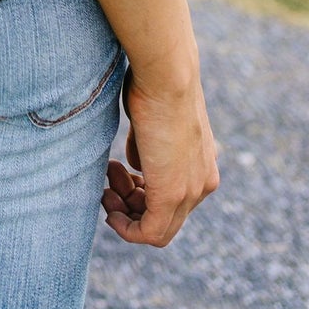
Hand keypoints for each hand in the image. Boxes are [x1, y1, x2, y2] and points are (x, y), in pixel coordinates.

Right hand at [102, 66, 219, 246]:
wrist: (166, 76)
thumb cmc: (154, 86)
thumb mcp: (151, 122)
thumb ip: (146, 148)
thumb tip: (134, 166)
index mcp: (202, 165)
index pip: (173, 197)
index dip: (141, 192)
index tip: (117, 173)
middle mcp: (203, 183)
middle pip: (166, 217)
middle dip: (131, 204)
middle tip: (108, 179)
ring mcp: (191, 191)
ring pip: (159, 227)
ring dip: (126, 214)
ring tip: (106, 186)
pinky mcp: (172, 195)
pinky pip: (151, 232)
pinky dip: (128, 230)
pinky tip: (111, 215)